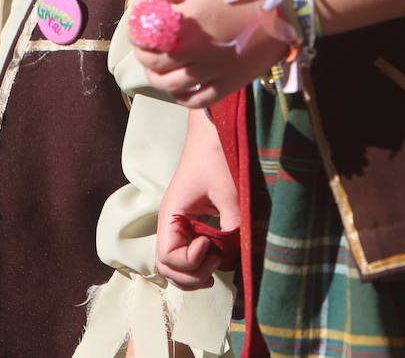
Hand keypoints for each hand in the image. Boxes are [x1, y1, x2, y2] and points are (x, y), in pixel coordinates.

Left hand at [132, 0, 289, 107]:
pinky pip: (195, 100)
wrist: (281, 10)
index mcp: (183, 25)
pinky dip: (181, 97)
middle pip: (153, 63)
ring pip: (169, 85)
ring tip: (158, 71)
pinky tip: (179, 89)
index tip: (139, 31)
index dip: (136, 35)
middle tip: (146, 49)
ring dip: (157, 78)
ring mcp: (209, 72)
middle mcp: (192, 52)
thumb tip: (146, 5)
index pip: (144, 37)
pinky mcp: (226, 86)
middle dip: (144, 55)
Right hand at [156, 112, 239, 290]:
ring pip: (176, 264)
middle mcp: (171, 223)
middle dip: (191, 275)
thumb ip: (233, 227)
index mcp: (171, 214)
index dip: (189, 263)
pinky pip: (189, 251)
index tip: (209, 245)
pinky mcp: (193, 221)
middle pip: (167, 268)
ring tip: (218, 260)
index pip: (167, 258)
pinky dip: (201, 261)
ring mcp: (181, 223)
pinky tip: (219, 254)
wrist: (216, 129)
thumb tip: (237, 257)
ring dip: (195, 272)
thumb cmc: (218, 154)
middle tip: (216, 262)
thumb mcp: (230, 193)